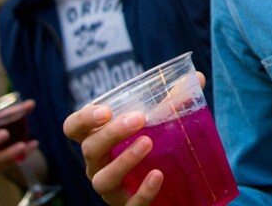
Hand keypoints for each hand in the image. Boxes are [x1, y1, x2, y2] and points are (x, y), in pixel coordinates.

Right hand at [0, 98, 35, 175]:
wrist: (4, 143)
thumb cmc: (2, 125)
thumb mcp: (8, 116)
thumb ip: (19, 110)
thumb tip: (31, 104)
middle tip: (6, 134)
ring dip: (8, 153)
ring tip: (23, 145)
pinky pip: (3, 166)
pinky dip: (18, 158)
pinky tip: (31, 147)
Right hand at [61, 72, 206, 205]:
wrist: (170, 186)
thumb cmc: (156, 146)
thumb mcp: (162, 122)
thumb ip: (175, 101)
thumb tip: (197, 78)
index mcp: (98, 138)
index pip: (74, 127)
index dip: (83, 118)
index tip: (106, 110)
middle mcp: (98, 164)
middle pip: (89, 149)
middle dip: (111, 133)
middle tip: (138, 119)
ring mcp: (111, 189)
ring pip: (103, 179)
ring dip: (124, 161)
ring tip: (148, 143)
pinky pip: (130, 204)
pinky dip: (143, 191)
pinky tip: (158, 175)